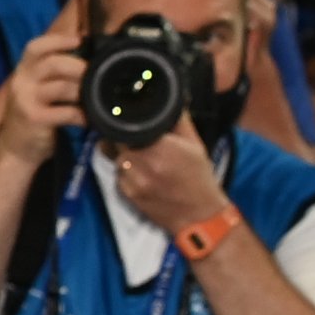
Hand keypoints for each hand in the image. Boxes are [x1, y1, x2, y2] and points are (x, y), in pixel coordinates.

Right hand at [0, 21, 86, 160]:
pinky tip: (87, 120)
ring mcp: (27, 101)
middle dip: (79, 67)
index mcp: (23, 71)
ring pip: (62, 87)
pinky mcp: (35, 119)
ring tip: (95, 97)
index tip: (79, 40)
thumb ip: (53, 76)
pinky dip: (81, 115)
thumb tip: (88, 61)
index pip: (36, 47)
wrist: (14, 150)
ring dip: (83, 91)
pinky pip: (66, 113)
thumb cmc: (32, 116)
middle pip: (52, 64)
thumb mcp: (34, 90)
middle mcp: (22, 82)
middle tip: (97, 74)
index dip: (58, 40)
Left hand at [105, 126, 230, 233]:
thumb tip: (170, 100)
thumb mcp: (194, 143)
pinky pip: (119, 176)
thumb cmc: (198, 177)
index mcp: (158, 147)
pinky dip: (127, 173)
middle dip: (126, 140)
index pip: (127, 128)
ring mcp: (132, 181)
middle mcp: (141, 164)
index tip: (133, 123)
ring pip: (117, 159)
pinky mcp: (127, 195)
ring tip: (146, 161)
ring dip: (126, 157)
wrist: (198, 214)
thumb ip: (177, 120)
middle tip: (142, 143)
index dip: (127, 124)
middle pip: (118, 142)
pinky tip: (144, 175)